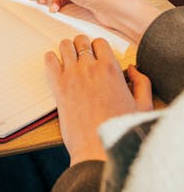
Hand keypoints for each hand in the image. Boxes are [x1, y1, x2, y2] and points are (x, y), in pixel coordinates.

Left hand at [45, 35, 152, 164]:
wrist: (98, 150)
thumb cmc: (119, 131)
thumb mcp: (143, 107)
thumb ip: (142, 83)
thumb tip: (133, 70)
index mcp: (111, 69)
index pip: (100, 42)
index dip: (98, 48)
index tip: (97, 57)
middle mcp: (90, 67)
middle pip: (81, 40)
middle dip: (82, 47)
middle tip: (83, 59)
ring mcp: (72, 75)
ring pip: (64, 45)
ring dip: (67, 50)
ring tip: (70, 62)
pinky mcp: (58, 86)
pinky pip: (49, 59)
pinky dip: (51, 59)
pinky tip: (57, 68)